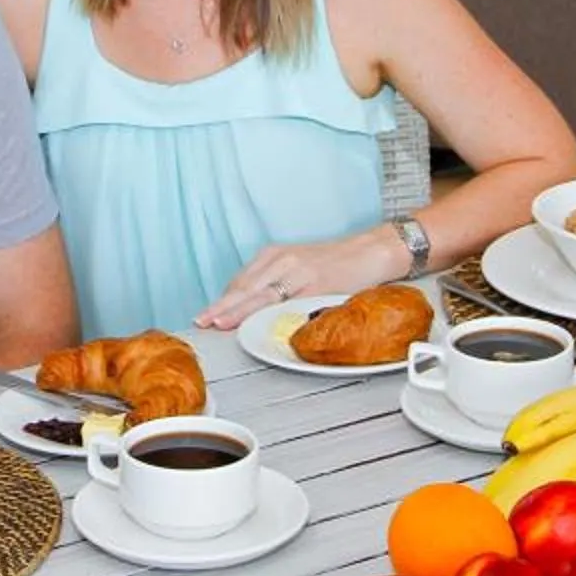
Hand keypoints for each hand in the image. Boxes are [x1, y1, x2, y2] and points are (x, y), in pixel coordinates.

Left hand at [197, 226, 406, 331]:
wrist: (372, 250)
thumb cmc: (336, 261)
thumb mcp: (299, 265)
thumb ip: (276, 282)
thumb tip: (251, 307)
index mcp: (276, 254)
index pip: (242, 281)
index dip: (222, 300)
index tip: (205, 315)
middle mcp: (284, 260)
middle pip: (246, 287)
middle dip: (222, 307)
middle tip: (203, 322)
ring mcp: (300, 272)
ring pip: (262, 295)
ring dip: (239, 312)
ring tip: (221, 324)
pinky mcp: (317, 284)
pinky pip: (290, 302)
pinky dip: (271, 314)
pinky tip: (257, 323)